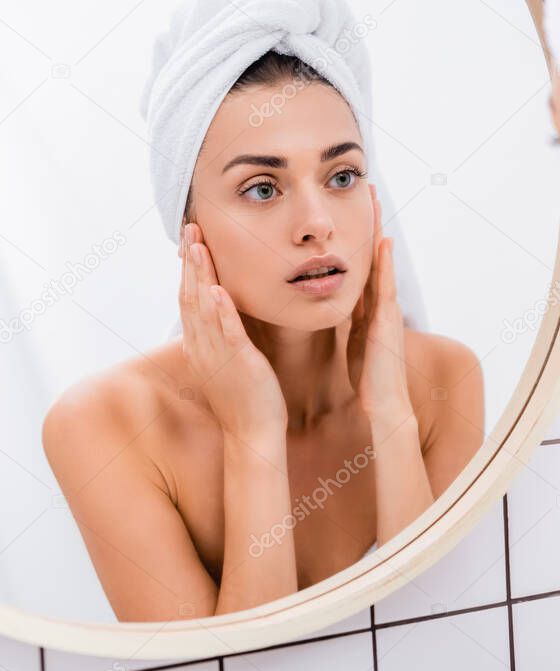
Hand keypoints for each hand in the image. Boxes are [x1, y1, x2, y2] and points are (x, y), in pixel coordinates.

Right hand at [179, 223, 286, 435]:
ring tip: (198, 245)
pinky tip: (217, 288)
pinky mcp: (237, 363)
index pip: (189, 299)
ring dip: (200, 274)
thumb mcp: (230, 360)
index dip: (189, 269)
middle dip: (190, 261)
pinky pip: (226, 332)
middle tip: (190, 228)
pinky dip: (220, 310)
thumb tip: (230, 311)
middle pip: (189, 295)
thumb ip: (227, 335)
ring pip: (202, 308)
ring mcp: (216, 355)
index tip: (191, 241)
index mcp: (200, 345)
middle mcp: (201, 347)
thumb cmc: (247, 398)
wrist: (252, 434)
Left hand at [346, 185, 412, 422]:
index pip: (364, 265)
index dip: (361, 237)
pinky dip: (386, 264)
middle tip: (370, 190)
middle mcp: (382, 304)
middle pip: (376, 255)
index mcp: (370, 308)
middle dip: (372, 223)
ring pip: (382, 263)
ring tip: (377, 202)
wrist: (386, 403)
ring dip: (379, 232)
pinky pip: (386, 286)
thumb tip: (337, 305)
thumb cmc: (369, 377)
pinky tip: (383, 243)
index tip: (356, 209)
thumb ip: (350, 321)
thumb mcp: (354, 341)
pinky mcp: (388, 322)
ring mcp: (387, 311)